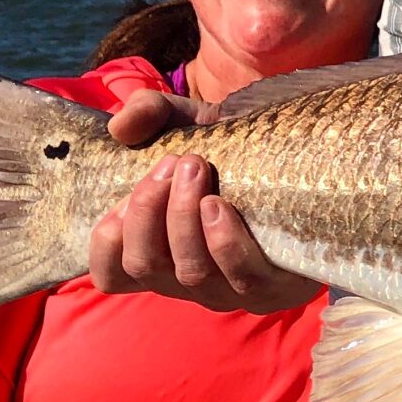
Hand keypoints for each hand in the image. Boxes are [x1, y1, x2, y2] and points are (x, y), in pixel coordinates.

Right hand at [91, 91, 319, 314]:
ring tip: (196, 169)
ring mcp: (227, 289)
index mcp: (157, 252)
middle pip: (144, 266)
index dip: (107, 242)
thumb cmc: (228, 149)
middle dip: (147, 211)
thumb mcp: (187, 122)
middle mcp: (184, 278)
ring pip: (190, 271)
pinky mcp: (273, 288)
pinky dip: (224, 242)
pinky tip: (220, 206)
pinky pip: (242, 278)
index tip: (121, 199)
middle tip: (174, 163)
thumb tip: (121, 128)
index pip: (109, 275)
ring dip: (183, 218)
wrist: (295, 159)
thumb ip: (149, 113)